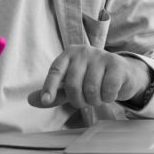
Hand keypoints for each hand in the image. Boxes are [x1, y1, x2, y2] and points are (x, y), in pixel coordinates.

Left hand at [27, 46, 150, 109]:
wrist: (122, 73)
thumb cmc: (93, 79)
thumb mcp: (72, 84)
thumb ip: (55, 92)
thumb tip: (30, 100)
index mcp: (69, 55)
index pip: (55, 71)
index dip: (50, 87)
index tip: (46, 100)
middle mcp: (83, 52)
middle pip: (73, 85)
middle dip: (78, 100)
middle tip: (86, 101)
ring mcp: (100, 56)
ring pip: (91, 89)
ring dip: (95, 100)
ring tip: (98, 96)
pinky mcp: (117, 64)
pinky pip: (108, 89)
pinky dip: (108, 98)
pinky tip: (110, 93)